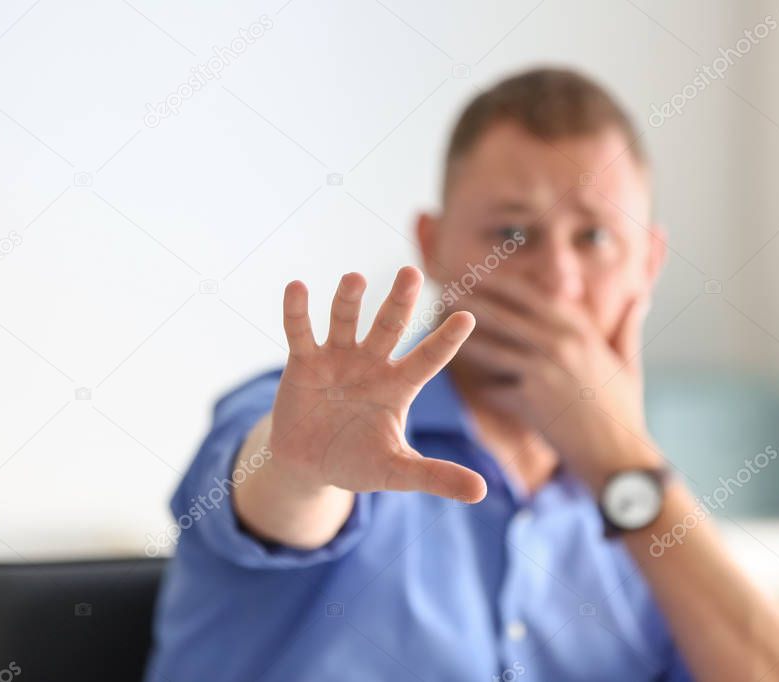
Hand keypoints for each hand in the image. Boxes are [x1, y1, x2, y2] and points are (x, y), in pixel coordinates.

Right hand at [269, 266, 486, 502]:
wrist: (309, 465)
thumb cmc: (359, 461)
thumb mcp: (397, 472)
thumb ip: (435, 476)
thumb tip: (482, 492)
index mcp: (399, 385)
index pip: (428, 359)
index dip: (445, 341)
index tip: (467, 318)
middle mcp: (371, 364)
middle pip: (388, 327)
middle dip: (399, 302)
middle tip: (412, 273)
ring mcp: (337, 359)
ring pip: (345, 322)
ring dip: (348, 300)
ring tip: (355, 279)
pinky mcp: (304, 362)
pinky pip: (300, 333)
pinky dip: (297, 312)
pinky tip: (297, 287)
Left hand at [452, 275, 660, 491]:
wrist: (619, 457)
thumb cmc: (624, 411)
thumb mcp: (629, 363)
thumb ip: (627, 326)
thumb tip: (640, 294)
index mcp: (582, 331)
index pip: (533, 296)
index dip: (502, 283)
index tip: (478, 272)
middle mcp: (561, 345)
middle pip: (504, 315)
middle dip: (472, 301)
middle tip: (445, 289)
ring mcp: (544, 372)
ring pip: (491, 348)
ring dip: (463, 337)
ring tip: (438, 326)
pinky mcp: (530, 401)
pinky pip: (494, 389)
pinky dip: (481, 387)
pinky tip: (461, 382)